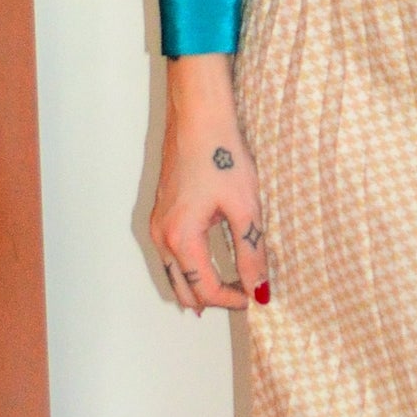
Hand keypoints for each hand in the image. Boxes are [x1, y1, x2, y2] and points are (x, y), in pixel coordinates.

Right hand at [150, 53, 268, 315]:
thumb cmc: (222, 155)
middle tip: (243, 296)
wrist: (199, 117)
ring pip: (173, 273)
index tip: (255, 297)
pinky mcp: (161, 213)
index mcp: (180, 238)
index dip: (231, 299)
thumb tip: (259, 288)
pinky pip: (170, 256)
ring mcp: (156, 224)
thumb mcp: (245, 207)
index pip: (204, 287)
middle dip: (212, 298)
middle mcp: (160, 236)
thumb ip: (251, 252)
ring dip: (198, 285)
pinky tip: (209, 263)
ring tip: (229, 287)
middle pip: (183, 287)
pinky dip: (188, 268)